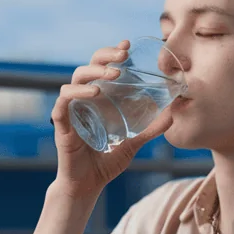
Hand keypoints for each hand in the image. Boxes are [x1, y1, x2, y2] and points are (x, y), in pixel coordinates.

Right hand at [49, 40, 174, 198]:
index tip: (127, 46)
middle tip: (123, 56)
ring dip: (93, 74)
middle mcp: (81, 101)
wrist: (87, 186)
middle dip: (104, 57)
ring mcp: (70, 112)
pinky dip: (74, 95)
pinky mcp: (61, 127)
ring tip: (112, 74)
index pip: (100, 69)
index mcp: (96, 100)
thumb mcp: (133, 143)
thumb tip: (172, 116)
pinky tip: (93, 94)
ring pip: (74, 81)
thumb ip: (149, 130)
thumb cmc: (105, 162)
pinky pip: (61, 105)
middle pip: (87, 68)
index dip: (110, 54)